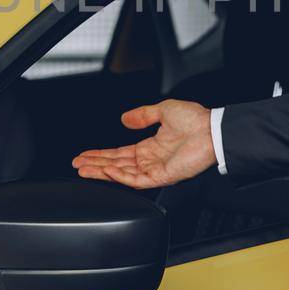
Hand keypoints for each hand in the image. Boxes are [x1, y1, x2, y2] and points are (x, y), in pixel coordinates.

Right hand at [71, 99, 215, 188]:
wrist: (212, 130)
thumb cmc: (196, 120)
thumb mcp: (163, 110)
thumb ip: (142, 114)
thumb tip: (124, 118)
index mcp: (150, 147)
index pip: (119, 153)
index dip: (101, 154)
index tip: (85, 155)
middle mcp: (150, 160)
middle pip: (116, 165)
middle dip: (95, 165)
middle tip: (77, 165)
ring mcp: (155, 169)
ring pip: (122, 174)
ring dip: (102, 171)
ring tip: (83, 169)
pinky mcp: (162, 177)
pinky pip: (136, 179)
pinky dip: (120, 175)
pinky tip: (107, 170)